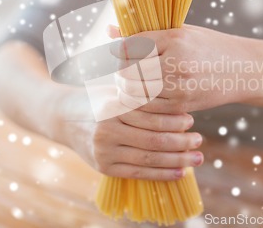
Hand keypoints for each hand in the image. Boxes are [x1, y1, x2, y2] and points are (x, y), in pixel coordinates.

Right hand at [48, 85, 203, 180]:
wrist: (64, 118)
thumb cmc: (98, 100)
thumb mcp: (115, 88)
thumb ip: (140, 92)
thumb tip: (177, 94)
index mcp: (112, 107)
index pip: (150, 116)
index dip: (173, 120)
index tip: (190, 119)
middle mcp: (107, 130)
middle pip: (153, 140)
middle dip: (181, 142)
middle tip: (199, 140)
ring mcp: (104, 151)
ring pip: (149, 159)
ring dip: (177, 160)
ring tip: (197, 158)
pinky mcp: (104, 167)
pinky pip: (138, 173)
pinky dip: (162, 174)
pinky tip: (180, 172)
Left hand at [110, 25, 251, 114]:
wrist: (241, 70)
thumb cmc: (207, 46)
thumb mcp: (180, 32)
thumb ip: (145, 33)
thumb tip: (109, 29)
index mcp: (174, 38)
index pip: (130, 46)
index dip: (120, 50)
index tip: (122, 52)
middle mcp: (176, 61)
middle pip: (129, 70)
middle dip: (121, 72)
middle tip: (122, 71)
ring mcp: (180, 85)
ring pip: (135, 91)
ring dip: (127, 89)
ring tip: (131, 84)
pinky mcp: (183, 104)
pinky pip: (149, 107)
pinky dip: (140, 103)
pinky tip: (144, 95)